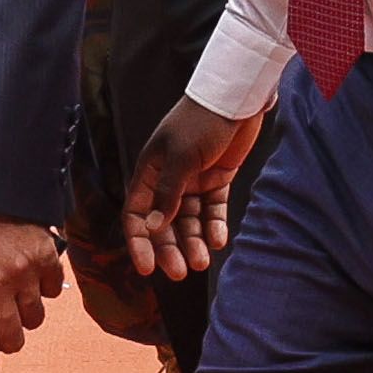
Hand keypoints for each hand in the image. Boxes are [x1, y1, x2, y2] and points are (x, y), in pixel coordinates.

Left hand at [0, 198, 65, 372]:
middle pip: (13, 337)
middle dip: (8, 343)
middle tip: (2, 336)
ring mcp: (24, 270)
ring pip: (35, 317)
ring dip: (26, 318)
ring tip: (15, 306)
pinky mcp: (45, 255)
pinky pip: (51, 289)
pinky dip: (44, 290)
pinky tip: (31, 282)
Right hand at [123, 98, 260, 281]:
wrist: (234, 99)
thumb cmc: (200, 122)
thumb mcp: (181, 158)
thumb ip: (168, 194)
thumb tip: (153, 228)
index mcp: (150, 172)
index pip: (137, 214)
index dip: (139, 242)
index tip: (146, 269)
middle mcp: (168, 180)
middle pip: (164, 224)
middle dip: (171, 249)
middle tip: (181, 273)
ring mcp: (193, 181)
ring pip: (190, 220)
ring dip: (194, 242)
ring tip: (203, 262)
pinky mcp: (217, 179)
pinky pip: (213, 209)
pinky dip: (215, 225)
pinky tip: (218, 240)